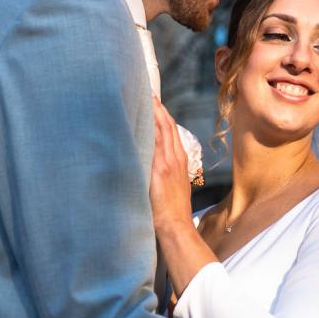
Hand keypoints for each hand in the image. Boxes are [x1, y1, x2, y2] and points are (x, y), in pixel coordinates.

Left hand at [148, 98, 192, 232]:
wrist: (175, 225)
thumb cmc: (172, 210)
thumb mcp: (173, 186)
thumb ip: (164, 171)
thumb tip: (150, 163)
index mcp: (180, 161)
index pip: (172, 130)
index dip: (164, 115)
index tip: (155, 102)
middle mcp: (175, 158)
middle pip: (167, 125)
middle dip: (157, 107)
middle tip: (147, 92)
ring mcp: (167, 163)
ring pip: (160, 130)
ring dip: (151, 113)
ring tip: (142, 98)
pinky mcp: (159, 170)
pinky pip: (152, 144)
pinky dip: (147, 129)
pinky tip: (138, 119)